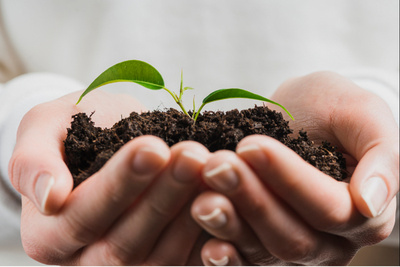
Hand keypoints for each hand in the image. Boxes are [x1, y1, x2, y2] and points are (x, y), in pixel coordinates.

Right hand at [9, 90, 209, 264]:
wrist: (108, 136)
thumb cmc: (74, 129)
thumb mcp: (43, 130)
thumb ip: (32, 163)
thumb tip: (48, 196)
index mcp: (49, 234)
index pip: (83, 216)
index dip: (120, 184)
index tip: (152, 147)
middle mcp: (86, 259)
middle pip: (126, 241)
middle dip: (163, 196)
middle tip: (192, 155)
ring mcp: (127, 264)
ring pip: (161, 254)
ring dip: (190, 210)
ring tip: (212, 167)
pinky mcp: (160, 257)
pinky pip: (186, 256)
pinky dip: (210, 229)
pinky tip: (227, 195)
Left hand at [191, 71, 398, 264]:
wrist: (301, 116)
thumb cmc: (332, 109)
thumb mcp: (361, 114)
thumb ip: (382, 154)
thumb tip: (372, 202)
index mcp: (365, 213)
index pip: (328, 207)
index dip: (288, 179)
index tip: (251, 146)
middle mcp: (332, 241)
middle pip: (292, 235)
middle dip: (251, 199)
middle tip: (216, 165)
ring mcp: (298, 250)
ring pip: (265, 250)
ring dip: (230, 225)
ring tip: (200, 198)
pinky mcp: (266, 249)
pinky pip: (246, 261)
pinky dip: (226, 258)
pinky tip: (205, 246)